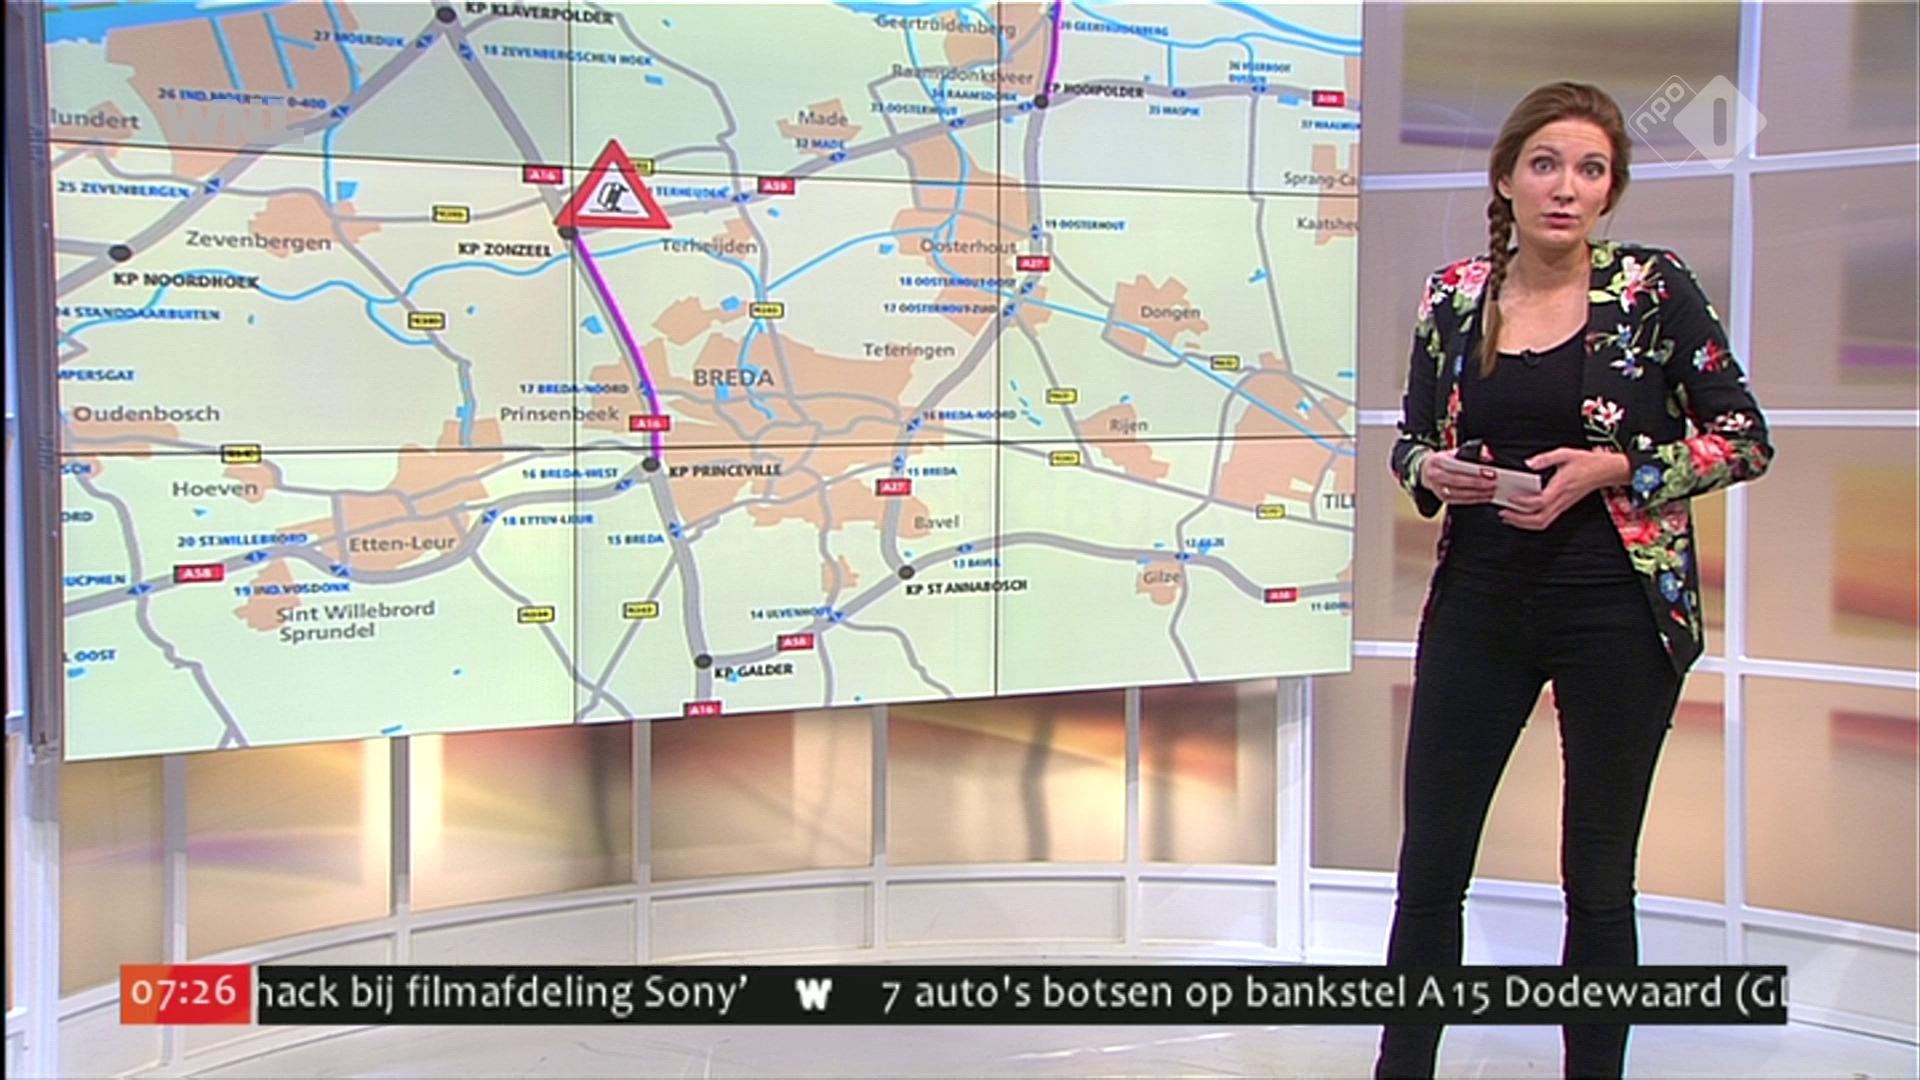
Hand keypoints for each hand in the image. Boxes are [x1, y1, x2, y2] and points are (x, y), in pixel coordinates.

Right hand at [1420, 445, 1498, 505]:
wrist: (1425, 472)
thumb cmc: (1442, 461)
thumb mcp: (1453, 452)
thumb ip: (1470, 452)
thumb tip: (1486, 456)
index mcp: (1438, 461)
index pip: (1457, 466)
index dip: (1473, 471)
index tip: (1490, 472)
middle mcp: (1435, 476)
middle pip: (1458, 481)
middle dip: (1478, 483)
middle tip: (1494, 483)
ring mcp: (1438, 489)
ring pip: (1460, 494)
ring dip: (1478, 494)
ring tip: (1492, 491)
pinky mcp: (1443, 499)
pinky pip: (1461, 501)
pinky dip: (1475, 499)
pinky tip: (1485, 497)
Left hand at [1498, 448, 1631, 530]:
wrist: (1604, 471)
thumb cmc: (1586, 462)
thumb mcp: (1565, 453)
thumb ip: (1545, 458)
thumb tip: (1529, 463)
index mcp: (1561, 486)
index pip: (1541, 501)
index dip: (1524, 502)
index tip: (1511, 498)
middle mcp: (1562, 499)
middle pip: (1539, 519)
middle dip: (1519, 519)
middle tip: (1503, 512)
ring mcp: (1563, 506)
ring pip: (1542, 523)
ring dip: (1523, 523)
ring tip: (1508, 517)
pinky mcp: (1563, 507)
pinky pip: (1546, 520)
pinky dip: (1531, 522)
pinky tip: (1520, 516)